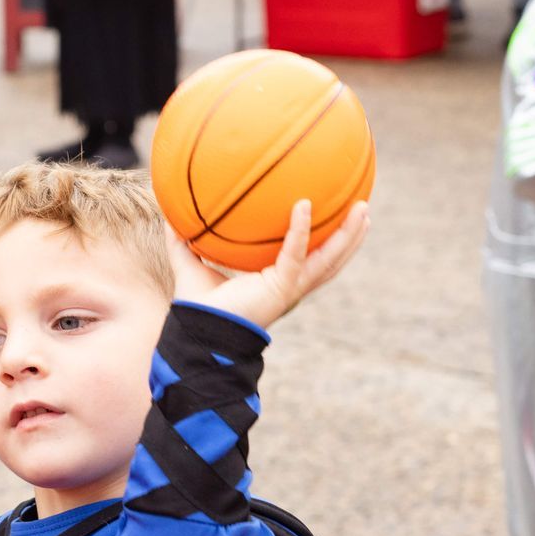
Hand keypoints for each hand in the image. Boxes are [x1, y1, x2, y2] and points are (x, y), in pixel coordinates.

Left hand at [167, 199, 369, 330]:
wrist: (198, 330)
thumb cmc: (197, 305)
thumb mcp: (189, 264)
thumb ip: (182, 240)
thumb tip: (169, 213)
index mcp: (277, 279)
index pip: (308, 257)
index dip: (324, 239)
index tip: (337, 215)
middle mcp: (290, 285)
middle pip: (331, 259)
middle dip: (350, 236)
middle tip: (365, 207)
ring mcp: (289, 288)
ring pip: (328, 260)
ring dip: (347, 236)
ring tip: (363, 208)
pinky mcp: (280, 288)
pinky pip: (295, 255)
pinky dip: (300, 231)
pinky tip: (304, 205)